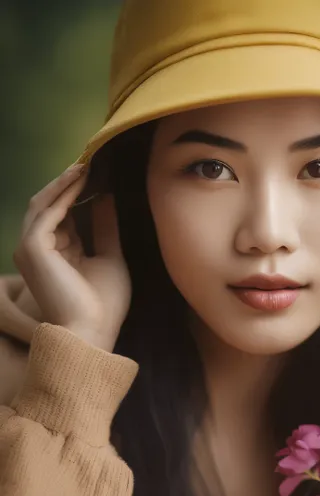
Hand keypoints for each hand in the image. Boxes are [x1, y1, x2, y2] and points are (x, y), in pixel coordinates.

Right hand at [13, 165, 130, 351]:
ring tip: (87, 164)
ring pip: (43, 203)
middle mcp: (38, 250)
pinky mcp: (33, 248)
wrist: (94, 332)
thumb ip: (105, 227)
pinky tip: (83, 180)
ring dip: (64, 182)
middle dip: (68, 182)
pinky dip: (64, 193)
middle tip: (92, 161)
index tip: (100, 173)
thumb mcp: (110, 257)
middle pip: (48, 205)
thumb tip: (107, 197)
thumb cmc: (104, 305)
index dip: (78, 192)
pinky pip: (47, 211)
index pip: (62, 214)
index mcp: (56, 254)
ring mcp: (31, 249)